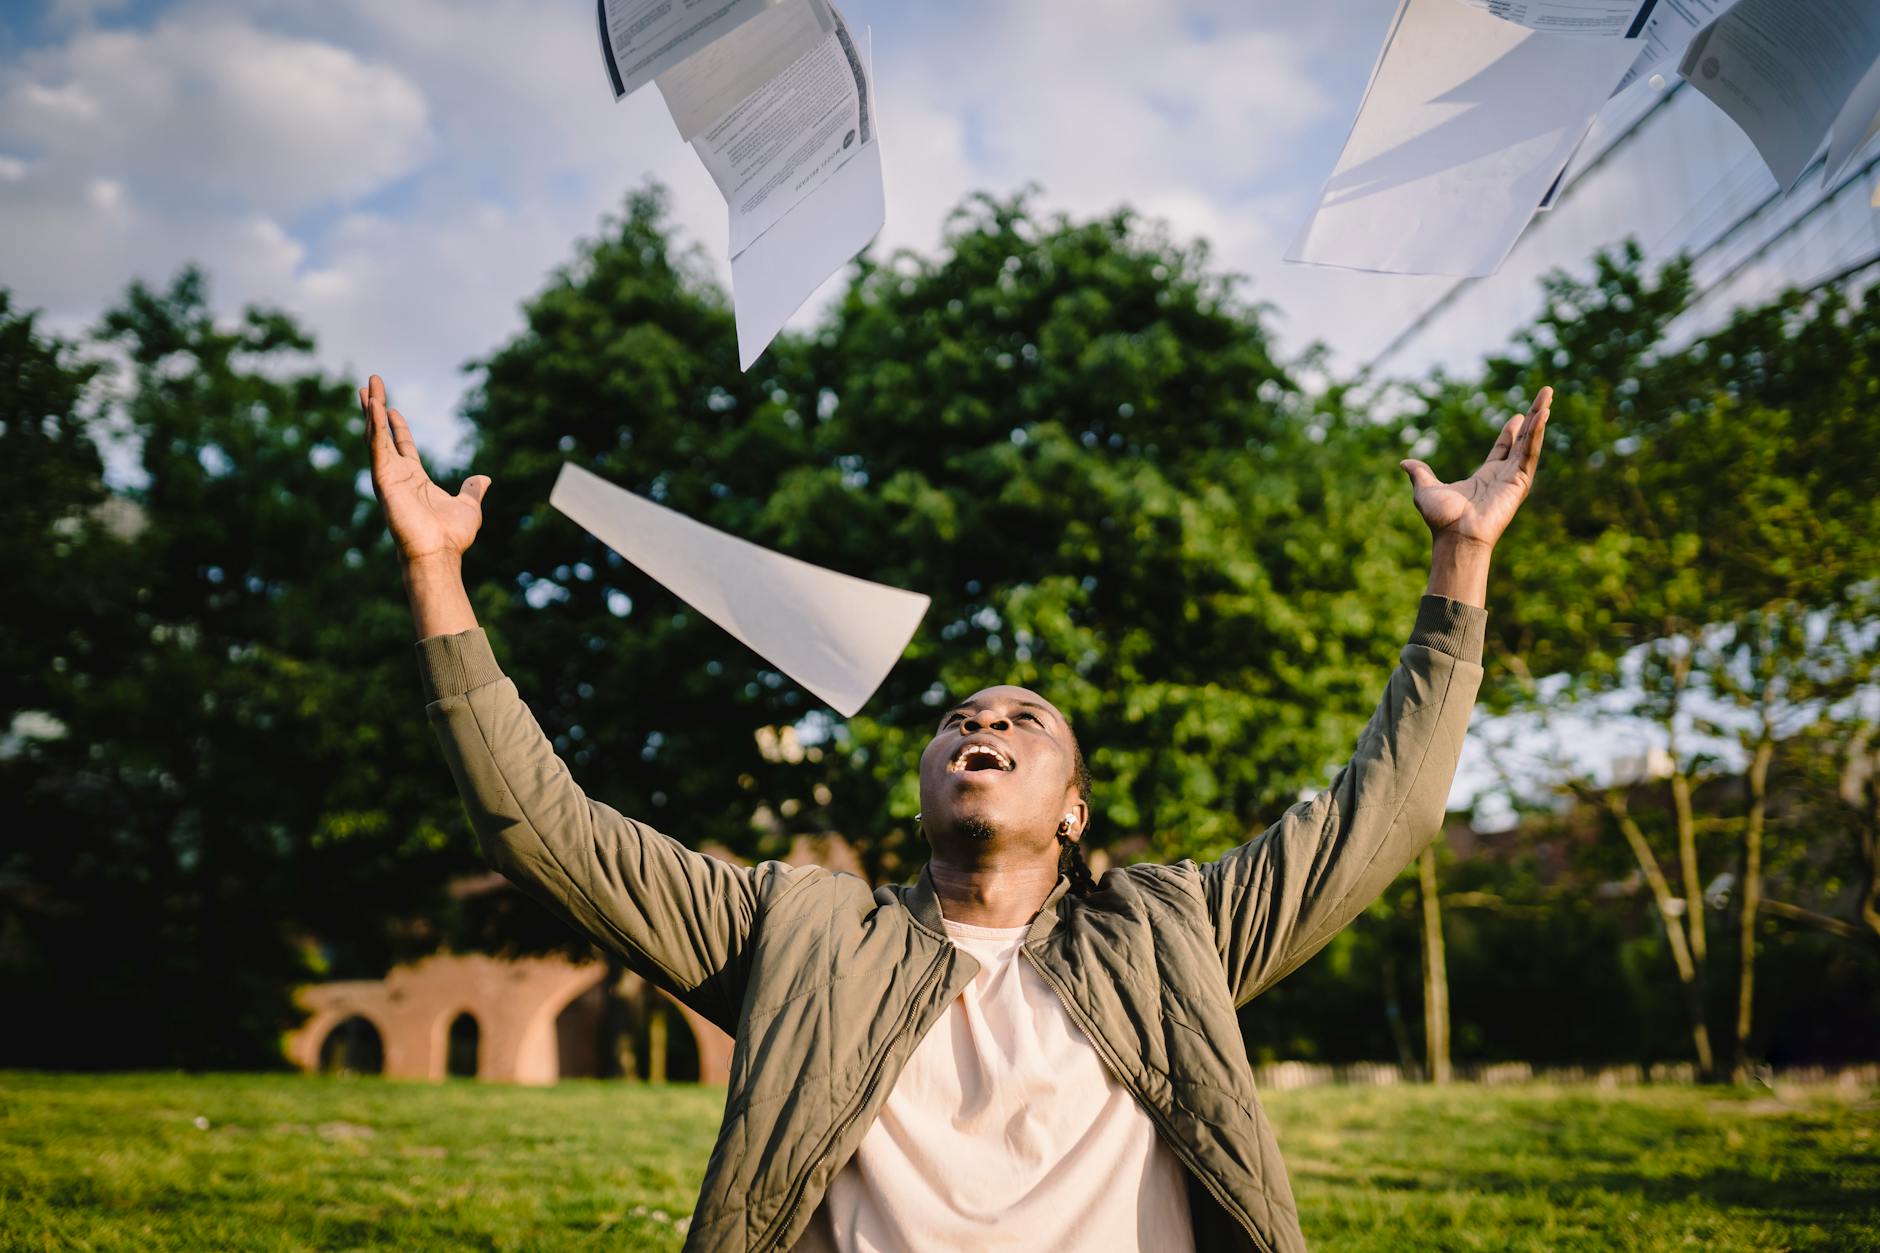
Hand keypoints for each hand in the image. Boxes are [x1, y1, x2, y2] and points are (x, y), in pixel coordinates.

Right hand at [360, 375, 489, 565]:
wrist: (439, 553)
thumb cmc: (451, 536)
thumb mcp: (468, 506)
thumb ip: (472, 490)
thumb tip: (484, 480)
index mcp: (414, 478)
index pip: (401, 445)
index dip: (395, 425)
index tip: (390, 405)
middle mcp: (397, 474)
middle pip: (382, 434)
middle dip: (376, 410)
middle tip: (369, 385)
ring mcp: (388, 475)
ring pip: (375, 435)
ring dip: (372, 410)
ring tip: (367, 386)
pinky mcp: (384, 479)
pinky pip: (377, 447)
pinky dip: (375, 426)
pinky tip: (374, 406)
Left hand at [1400, 386, 1550, 550]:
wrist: (1455, 535)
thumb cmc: (1442, 519)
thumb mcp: (1426, 489)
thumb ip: (1420, 473)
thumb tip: (1405, 463)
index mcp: (1485, 478)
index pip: (1503, 449)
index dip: (1510, 433)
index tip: (1518, 416)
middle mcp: (1503, 476)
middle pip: (1522, 440)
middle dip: (1533, 418)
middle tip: (1545, 396)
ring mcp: (1514, 478)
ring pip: (1530, 441)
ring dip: (1540, 418)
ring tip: (1548, 396)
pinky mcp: (1520, 481)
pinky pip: (1529, 452)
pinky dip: (1536, 433)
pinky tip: (1542, 415)